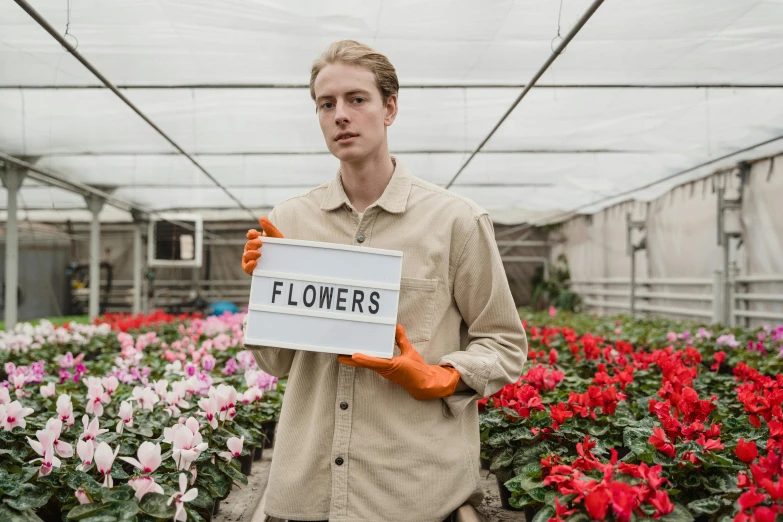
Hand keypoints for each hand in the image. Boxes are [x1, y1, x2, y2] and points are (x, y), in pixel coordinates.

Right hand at [242, 217, 283, 274]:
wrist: (288, 264)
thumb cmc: (281, 249)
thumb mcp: (277, 238)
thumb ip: (269, 228)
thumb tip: (262, 218)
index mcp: (258, 240)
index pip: (251, 235)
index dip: (251, 234)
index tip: (254, 234)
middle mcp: (253, 249)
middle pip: (248, 245)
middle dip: (252, 243)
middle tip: (259, 243)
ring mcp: (251, 260)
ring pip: (245, 256)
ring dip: (250, 254)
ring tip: (258, 254)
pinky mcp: (252, 270)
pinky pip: (246, 268)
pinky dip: (248, 265)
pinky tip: (254, 263)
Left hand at [338, 324, 460, 399]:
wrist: (422, 383)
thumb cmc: (416, 370)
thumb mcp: (410, 352)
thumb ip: (402, 339)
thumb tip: (396, 327)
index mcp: (391, 366)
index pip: (374, 362)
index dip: (364, 359)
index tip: (353, 356)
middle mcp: (384, 369)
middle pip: (365, 364)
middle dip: (352, 359)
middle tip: (339, 353)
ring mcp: (383, 371)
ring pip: (366, 364)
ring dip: (356, 359)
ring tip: (344, 352)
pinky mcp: (384, 370)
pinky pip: (371, 364)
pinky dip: (364, 358)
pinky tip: (358, 353)